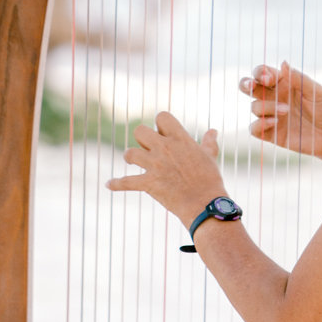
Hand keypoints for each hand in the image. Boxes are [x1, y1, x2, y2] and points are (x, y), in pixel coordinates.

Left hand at [106, 111, 224, 225]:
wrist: (205, 204)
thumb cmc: (209, 179)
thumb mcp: (210, 156)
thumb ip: (208, 141)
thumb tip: (213, 131)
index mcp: (179, 139)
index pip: (162, 117)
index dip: (161, 124)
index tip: (164, 134)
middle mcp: (164, 148)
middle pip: (140, 131)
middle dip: (142, 139)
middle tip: (149, 149)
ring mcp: (154, 165)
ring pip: (130, 153)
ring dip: (131, 157)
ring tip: (135, 162)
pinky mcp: (148, 183)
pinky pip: (126, 182)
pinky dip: (116, 184)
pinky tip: (109, 184)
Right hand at [240, 61, 321, 172]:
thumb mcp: (316, 91)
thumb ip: (298, 78)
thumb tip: (283, 62)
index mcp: (284, 83)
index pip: (263, 73)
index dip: (260, 73)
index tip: (269, 79)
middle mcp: (274, 97)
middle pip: (249, 87)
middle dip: (246, 84)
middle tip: (251, 86)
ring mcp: (271, 115)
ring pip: (254, 107)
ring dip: (266, 107)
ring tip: (286, 111)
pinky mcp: (272, 134)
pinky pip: (254, 128)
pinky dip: (260, 124)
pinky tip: (275, 123)